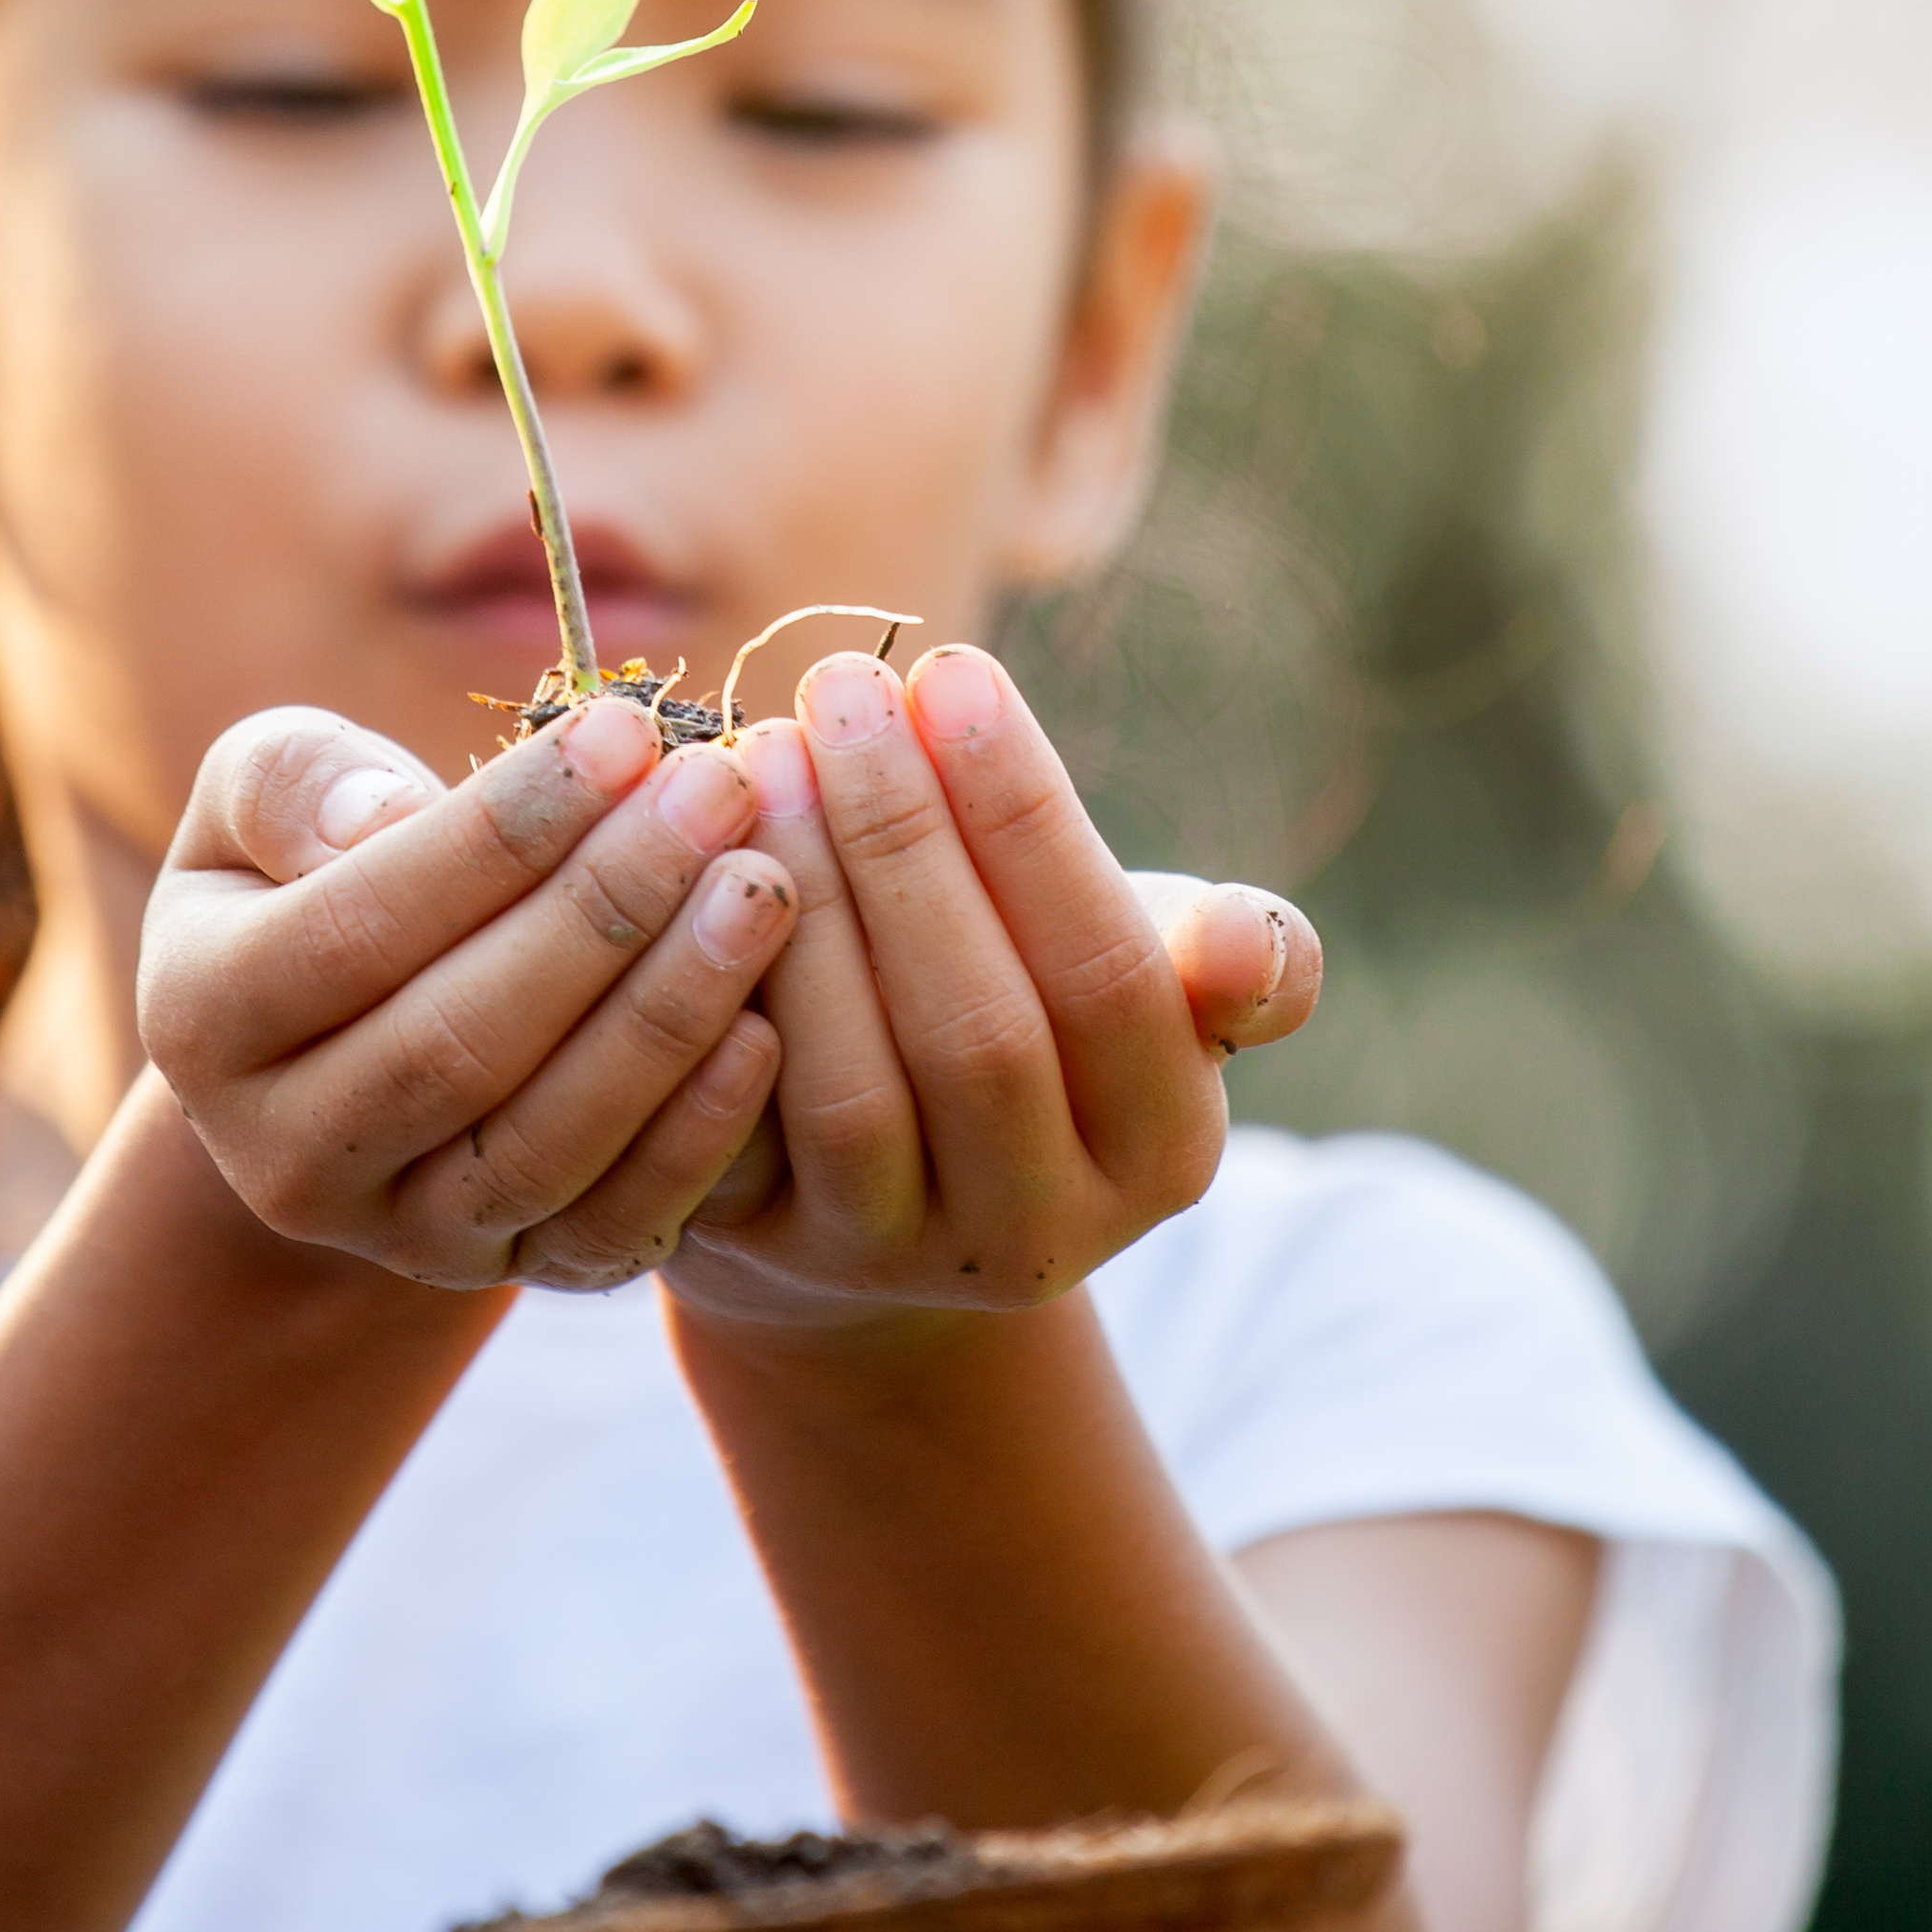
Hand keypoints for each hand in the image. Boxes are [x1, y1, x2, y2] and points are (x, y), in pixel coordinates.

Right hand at [136, 696, 802, 1292]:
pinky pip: (613, 1224)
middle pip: (459, 1042)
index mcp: (199, 1018)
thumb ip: (294, 781)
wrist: (346, 1043)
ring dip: (668, 1014)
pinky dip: (697, 1135)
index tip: (625, 730)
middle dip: (605, 907)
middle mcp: (285, 1155)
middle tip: (720, 792)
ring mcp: (399, 1236)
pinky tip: (769, 1026)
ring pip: (544, 1143)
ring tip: (763, 887)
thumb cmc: (312, 870)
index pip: (360, 924)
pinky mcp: (511, 1274)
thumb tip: (382, 816)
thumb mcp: (261, 803)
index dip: (501, 831)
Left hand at [662, 642, 1323, 1339]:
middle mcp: (1046, 1232)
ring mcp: (901, 1258)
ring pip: (851, 1086)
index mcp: (1167, 1151)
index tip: (951, 672)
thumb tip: (1239, 940)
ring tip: (761, 755)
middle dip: (902, 840)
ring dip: (804, 904)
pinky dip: (718, 989)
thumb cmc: (1040, 1008)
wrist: (893, 1176)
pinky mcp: (773, 1254)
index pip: (1106, 972)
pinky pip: (733, 1126)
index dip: (1025, 818)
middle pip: (978, 1032)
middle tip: (838, 690)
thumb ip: (1226, 952)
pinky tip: (692, 862)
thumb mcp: (1151, 979)